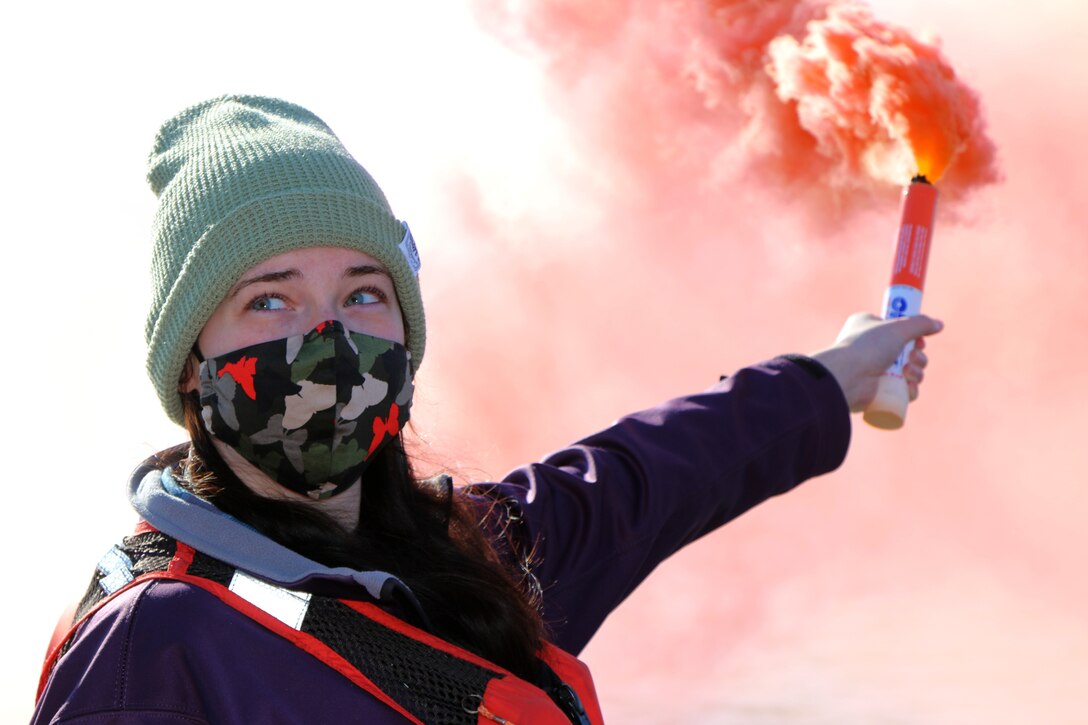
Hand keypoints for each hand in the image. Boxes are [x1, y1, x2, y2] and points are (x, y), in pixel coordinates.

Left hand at [809, 313, 942, 411]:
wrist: (847, 376)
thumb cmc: (867, 347)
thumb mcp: (897, 328)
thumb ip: (920, 323)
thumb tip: (939, 324)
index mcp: (869, 328)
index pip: (898, 330)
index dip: (913, 336)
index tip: (919, 339)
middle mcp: (871, 349)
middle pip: (909, 352)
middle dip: (918, 356)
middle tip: (912, 356)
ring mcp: (874, 372)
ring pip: (910, 373)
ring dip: (918, 372)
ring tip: (908, 372)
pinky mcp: (879, 392)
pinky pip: (904, 392)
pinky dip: (911, 389)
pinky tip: (909, 386)